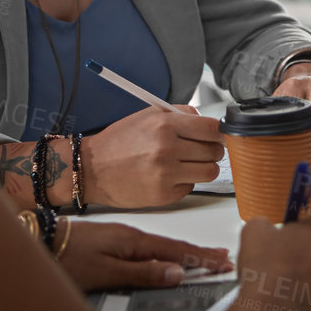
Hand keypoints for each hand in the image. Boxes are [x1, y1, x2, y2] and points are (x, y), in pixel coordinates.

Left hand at [57, 221, 231, 290]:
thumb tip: (178, 273)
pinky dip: (167, 254)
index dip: (202, 259)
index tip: (224, 263)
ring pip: (163, 248)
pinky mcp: (113, 244)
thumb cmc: (68, 258)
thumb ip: (144, 273)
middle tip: (225, 259)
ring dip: (187, 254)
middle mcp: (132, 236)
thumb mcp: (107, 272)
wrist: (39, 241)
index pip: (178, 252)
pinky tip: (170, 259)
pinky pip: (150, 249)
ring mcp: (122, 239)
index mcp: (135, 241)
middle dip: (201, 254)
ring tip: (206, 258)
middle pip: (175, 247)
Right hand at [82, 108, 225, 208]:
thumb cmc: (119, 141)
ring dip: (203, 167)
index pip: (212, 128)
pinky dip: (185, 182)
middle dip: (211, 149)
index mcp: (165, 125)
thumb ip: (181, 114)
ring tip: (188, 163)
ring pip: (209, 171)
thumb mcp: (148, 115)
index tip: (216, 135)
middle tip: (200, 149)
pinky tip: (169, 176)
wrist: (92, 169)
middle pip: (215, 151)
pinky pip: (191, 187)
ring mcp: (167, 175)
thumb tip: (208, 122)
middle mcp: (168, 150)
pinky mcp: (164, 195)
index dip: (218, 132)